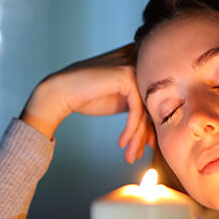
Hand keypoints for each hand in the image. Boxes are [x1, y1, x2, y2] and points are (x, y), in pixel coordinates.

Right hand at [20, 44, 154, 163]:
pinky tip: (122, 143)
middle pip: (151, 105)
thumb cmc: (87, 96)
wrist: (60, 92)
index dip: (151, 125)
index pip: (153, 99)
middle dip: (145, 134)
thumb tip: (157, 126)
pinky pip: (136, 110)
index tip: (146, 146)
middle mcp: (138, 62)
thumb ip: (139, 105)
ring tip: (130, 155)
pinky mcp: (126, 76)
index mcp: (139, 65)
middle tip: (137, 154)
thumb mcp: (120, 100)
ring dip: (137, 137)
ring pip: (145, 110)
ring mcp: (133, 67)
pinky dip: (131, 130)